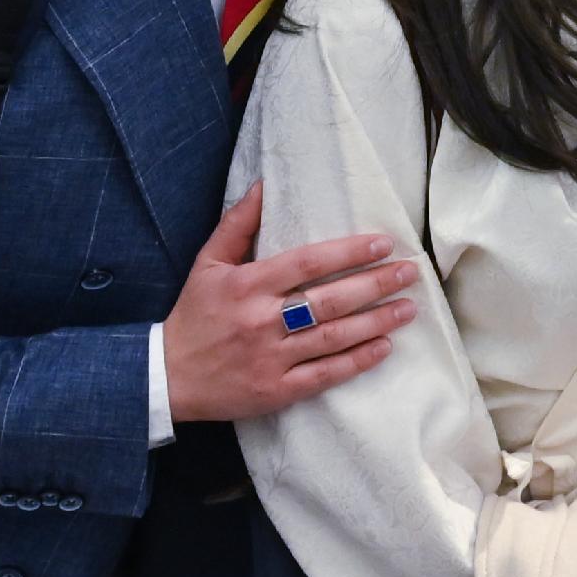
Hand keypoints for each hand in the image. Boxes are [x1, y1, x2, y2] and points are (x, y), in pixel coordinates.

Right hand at [159, 184, 418, 424]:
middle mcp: (261, 320)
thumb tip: (264, 185)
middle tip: (410, 273)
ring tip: (409, 308)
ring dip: (376, 322)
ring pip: (334, 337)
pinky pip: (325, 374)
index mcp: (247, 286)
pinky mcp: (276, 391)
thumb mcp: (207, 265)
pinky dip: (357, 361)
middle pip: (329, 300)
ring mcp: (271, 358)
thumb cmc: (193, 316)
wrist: (167, 378)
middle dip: (375, 285)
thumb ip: (237, 225)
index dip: (348, 253)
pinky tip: (384, 347)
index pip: (307, 263)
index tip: (383, 245)